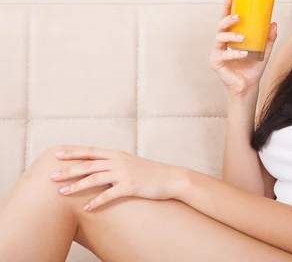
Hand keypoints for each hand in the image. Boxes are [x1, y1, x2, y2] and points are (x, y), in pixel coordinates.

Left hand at [49, 146, 186, 210]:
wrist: (172, 178)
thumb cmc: (152, 172)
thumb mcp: (133, 162)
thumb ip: (117, 162)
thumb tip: (104, 166)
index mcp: (118, 154)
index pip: (91, 151)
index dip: (73, 153)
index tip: (57, 154)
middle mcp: (119, 161)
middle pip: (88, 164)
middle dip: (68, 170)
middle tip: (51, 176)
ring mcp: (124, 173)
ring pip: (94, 178)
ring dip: (76, 186)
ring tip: (61, 192)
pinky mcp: (130, 187)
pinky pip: (108, 195)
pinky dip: (96, 201)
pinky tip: (87, 208)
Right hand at [209, 0, 277, 96]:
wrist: (249, 86)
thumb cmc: (253, 67)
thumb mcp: (264, 50)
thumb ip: (268, 38)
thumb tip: (274, 23)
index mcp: (230, 37)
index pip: (226, 19)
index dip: (227, 7)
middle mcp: (221, 42)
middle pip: (220, 26)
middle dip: (227, 19)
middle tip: (238, 17)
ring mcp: (217, 52)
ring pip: (219, 38)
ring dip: (231, 36)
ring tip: (242, 38)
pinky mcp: (216, 63)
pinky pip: (223, 55)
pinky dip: (234, 53)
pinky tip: (243, 53)